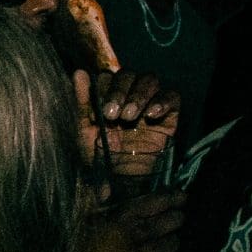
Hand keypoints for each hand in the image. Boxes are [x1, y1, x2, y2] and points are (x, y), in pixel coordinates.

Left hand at [76, 69, 179, 184]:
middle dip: (120, 92)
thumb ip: (83, 101)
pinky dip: (162, 101)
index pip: (108, 76)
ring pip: (150, 80)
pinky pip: (172, 96)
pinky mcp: (170, 114)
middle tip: (113, 115)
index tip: (99, 114)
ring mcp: (150, 102)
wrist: (120, 178)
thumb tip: (78, 72)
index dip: (103, 89)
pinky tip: (152, 115)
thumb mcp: (85, 130)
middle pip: (129, 75)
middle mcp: (129, 94)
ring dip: (138, 96)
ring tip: (129, 118)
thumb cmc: (100, 154)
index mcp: (109, 96)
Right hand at [77, 192, 183, 251]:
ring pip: (174, 242)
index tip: (180, 197)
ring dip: (171, 242)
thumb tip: (105, 188)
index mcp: (120, 220)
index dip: (172, 198)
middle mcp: (136, 235)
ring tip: (164, 244)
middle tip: (175, 220)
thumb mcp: (85, 225)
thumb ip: (96, 203)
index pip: (156, 202)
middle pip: (173, 220)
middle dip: (176, 219)